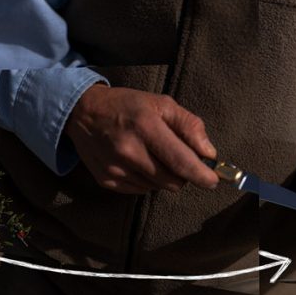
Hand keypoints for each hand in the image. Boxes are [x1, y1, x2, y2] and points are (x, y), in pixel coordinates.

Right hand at [62, 83, 222, 194]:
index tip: (213, 180)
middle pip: (172, 181)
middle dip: (183, 174)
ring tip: (153, 156)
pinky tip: (138, 163)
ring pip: (158, 188)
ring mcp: (116, 168)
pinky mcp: (107, 180)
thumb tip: (209, 153)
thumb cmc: (127, 105)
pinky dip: (146, 181)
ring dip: (164, 177)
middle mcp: (129, 151)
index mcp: (146, 127)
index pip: (181, 162)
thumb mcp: (161, 103)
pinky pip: (140, 191)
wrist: (82, 113)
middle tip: (178, 158)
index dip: (202, 175)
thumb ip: (189, 125)